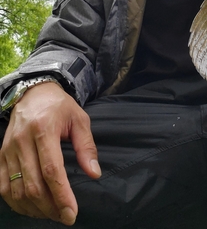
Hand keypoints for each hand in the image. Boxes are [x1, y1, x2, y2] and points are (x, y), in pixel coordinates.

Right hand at [0, 83, 100, 224]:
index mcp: (44, 129)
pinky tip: (32, 208)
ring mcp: (8, 149)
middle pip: (32, 185)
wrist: (33, 92)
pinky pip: (4, 187)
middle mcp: (22, 141)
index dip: (61, 195)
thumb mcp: (79, 119)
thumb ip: (87, 146)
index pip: (51, 170)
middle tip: (65, 217)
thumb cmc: (60, 106)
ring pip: (17, 190)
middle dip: (50, 207)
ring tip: (52, 214)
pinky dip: (17, 203)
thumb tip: (94, 173)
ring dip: (34, 209)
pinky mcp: (1, 155)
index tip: (71, 213)